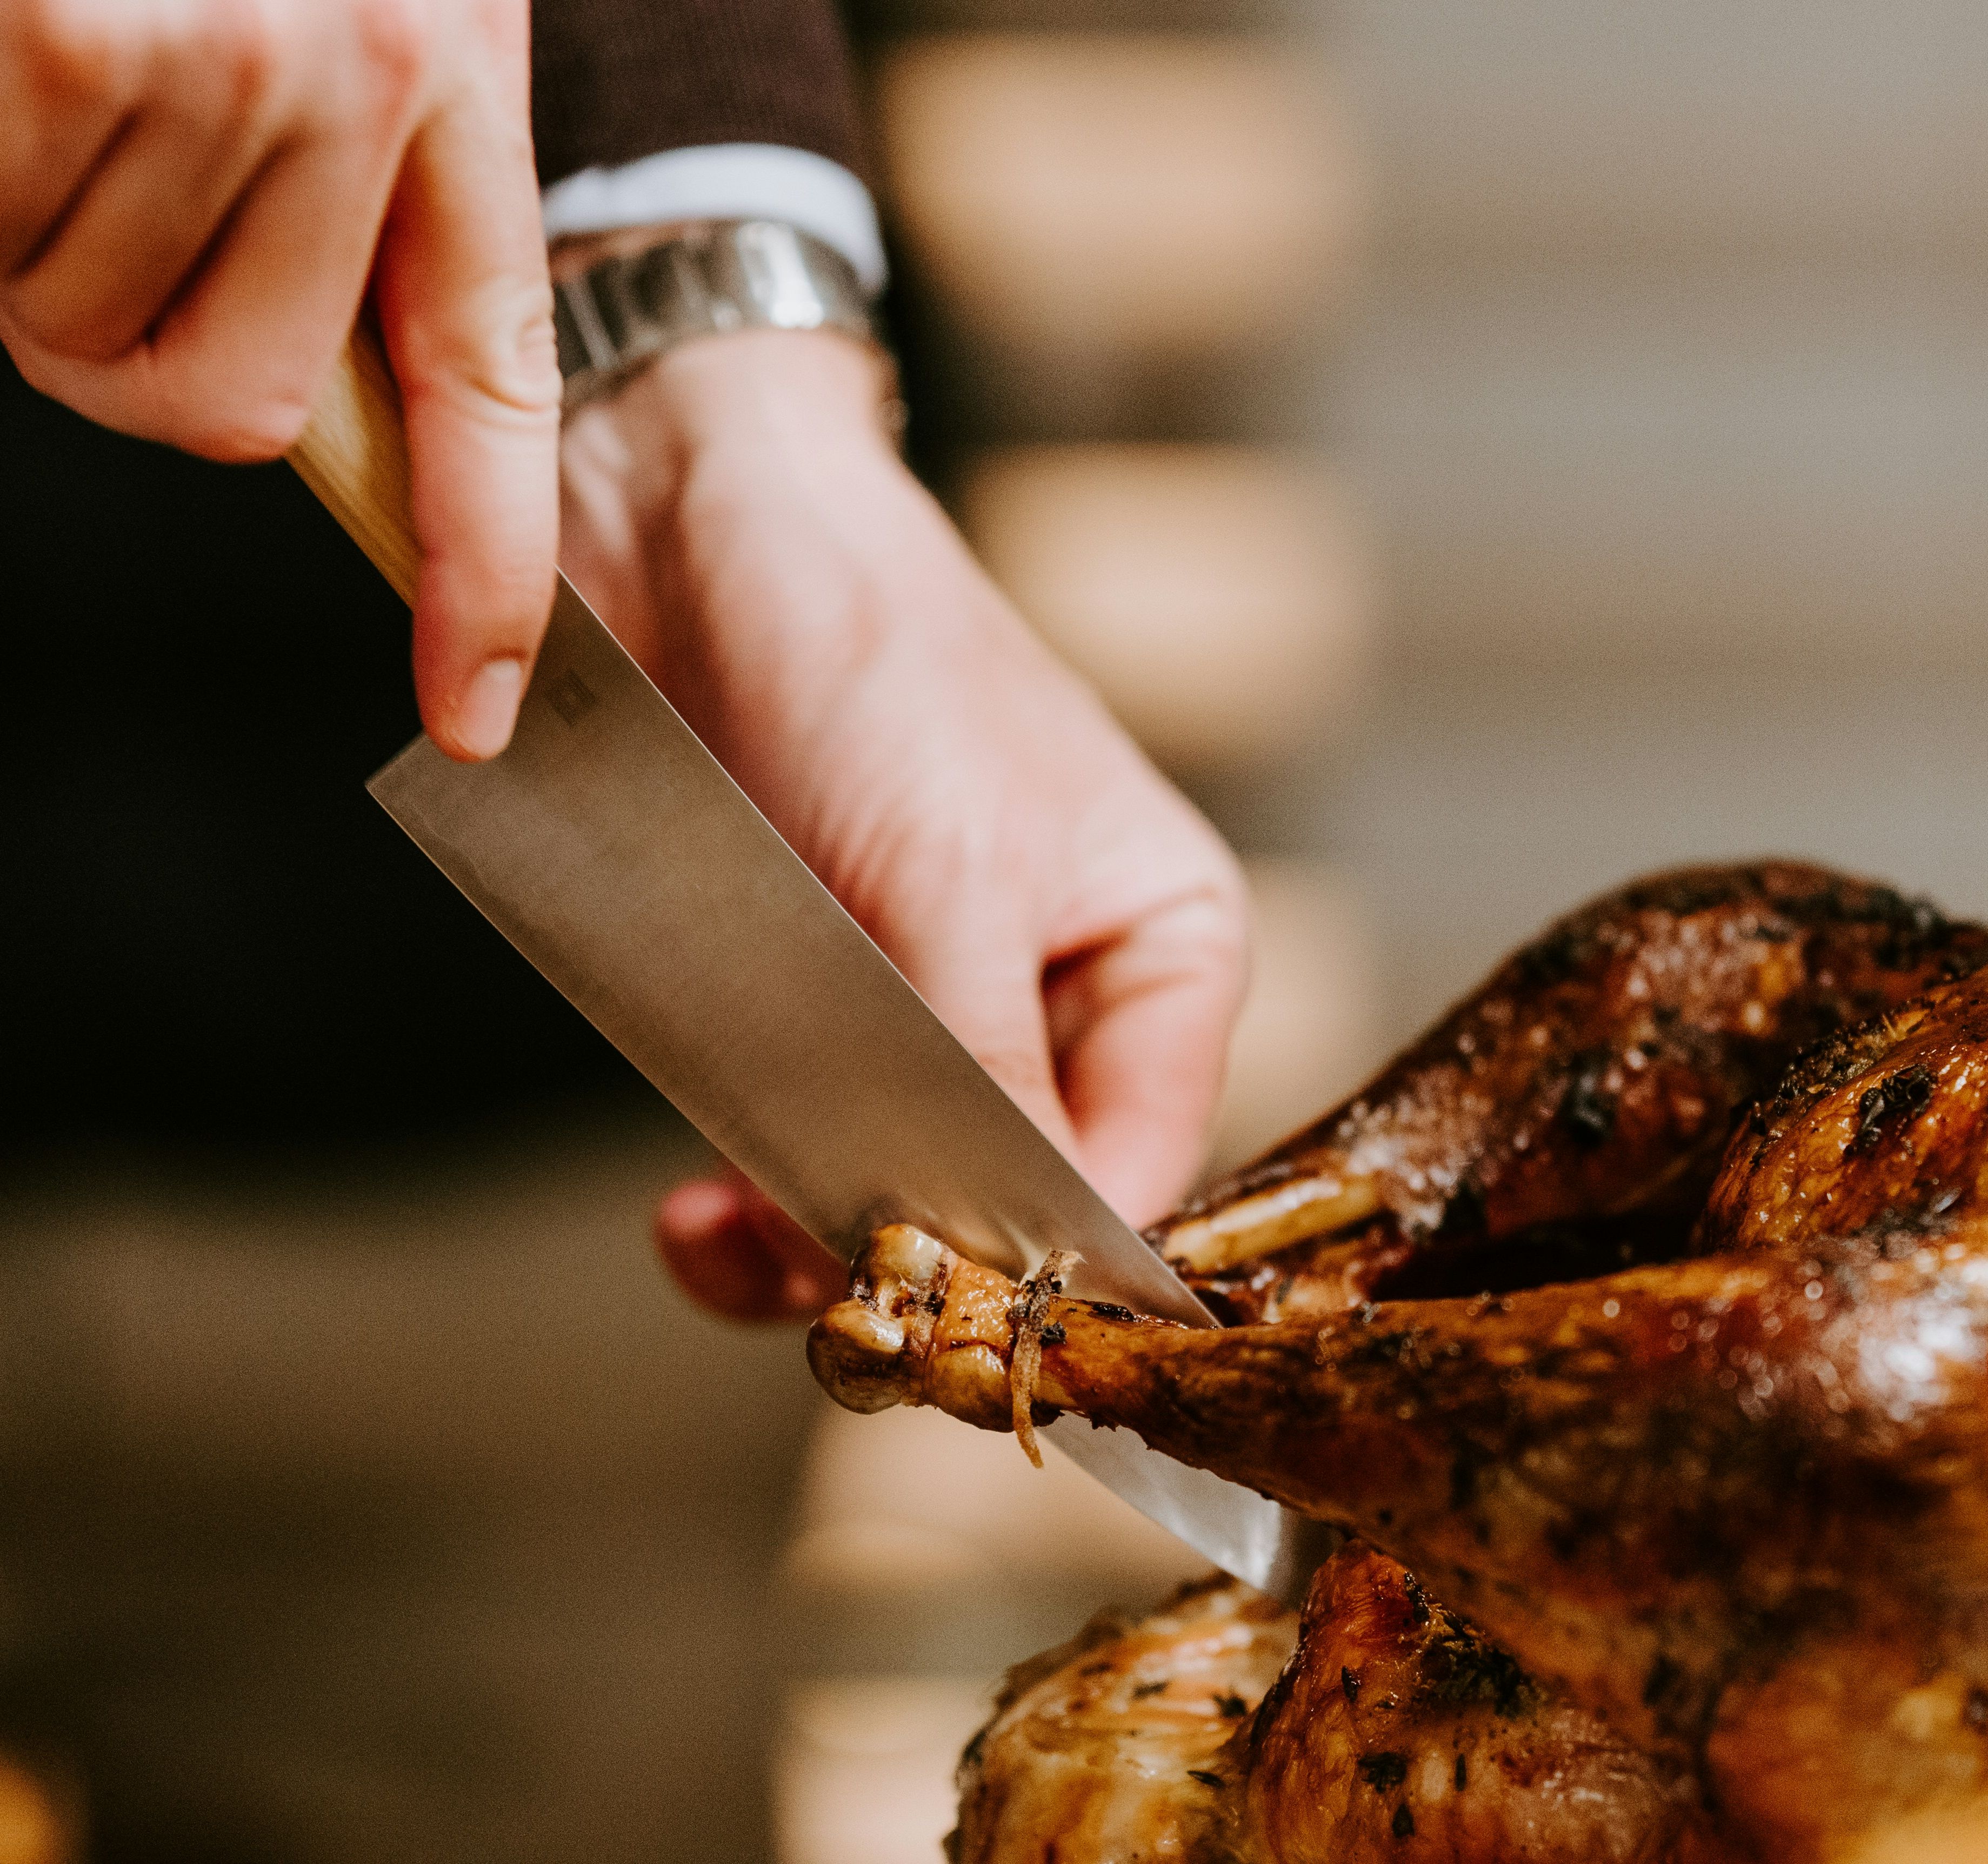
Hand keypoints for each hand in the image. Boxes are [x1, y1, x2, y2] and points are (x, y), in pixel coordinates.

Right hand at [0, 0, 560, 758]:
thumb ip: (342, 209)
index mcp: (454, 77)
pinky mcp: (60, 34)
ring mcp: (209, 48)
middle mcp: (359, 70)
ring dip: (34, 254)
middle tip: (85, 226)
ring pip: (90, 329)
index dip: (486, 572)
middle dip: (131, 359)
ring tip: (41, 91)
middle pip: (239, 406)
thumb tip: (271, 407)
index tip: (477, 708)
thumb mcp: (346, 6)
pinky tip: (1, 74)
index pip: (493, 389)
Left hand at [560, 329, 1250, 1320]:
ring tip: (726, 1237)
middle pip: (1014, 1202)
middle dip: (915, 1261)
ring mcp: (933, 1005)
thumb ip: (984, 1077)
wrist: (692, 522)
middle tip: (822, 1298)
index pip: (1141, 1168)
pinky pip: (802, 1149)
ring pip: (898, 1195)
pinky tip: (696, 1211)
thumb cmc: (867, 654)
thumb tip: (1002, 1261)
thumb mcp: (950, 876)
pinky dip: (749, 1192)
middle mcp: (1063, 993)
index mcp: (1165, 949)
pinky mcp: (817, 1002)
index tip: (953, 1323)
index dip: (1052, 1269)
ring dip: (811, 1242)